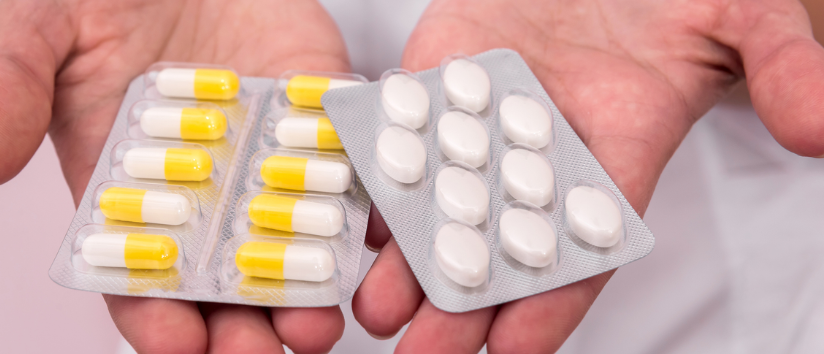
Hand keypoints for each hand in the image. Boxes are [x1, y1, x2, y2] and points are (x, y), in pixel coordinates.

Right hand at [0, 0, 351, 351]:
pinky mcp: (321, 123)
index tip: (177, 344)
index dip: (156, 319)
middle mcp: (206, 195)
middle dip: (244, 330)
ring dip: (308, 294)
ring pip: (293, 249)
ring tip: (318, 320)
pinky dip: (359, 212)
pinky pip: (347, 177)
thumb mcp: (40, 31)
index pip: (143, 281)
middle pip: (227, 286)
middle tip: (262, 351)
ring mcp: (269, 164)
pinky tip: (366, 242)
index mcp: (133, 196)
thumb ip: (10, 91)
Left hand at [353, 0, 823, 351]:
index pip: (582, 253)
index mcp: (613, 164)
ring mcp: (482, 119)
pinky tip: (348, 208)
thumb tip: (821, 129)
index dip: (549, 306)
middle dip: (459, 306)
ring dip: (404, 255)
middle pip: (497, 247)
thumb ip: (782, 70)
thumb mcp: (746, 19)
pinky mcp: (437, 75)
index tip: (514, 353)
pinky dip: (376, 167)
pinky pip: (402, 127)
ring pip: (440, 201)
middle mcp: (540, 158)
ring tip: (370, 305)